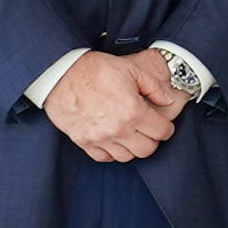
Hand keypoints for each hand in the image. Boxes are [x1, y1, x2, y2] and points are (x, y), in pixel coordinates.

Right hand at [43, 51, 179, 163]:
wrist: (60, 74)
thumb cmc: (95, 69)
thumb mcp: (130, 69)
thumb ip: (154, 86)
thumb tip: (167, 100)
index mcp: (133, 111)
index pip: (162, 132)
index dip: (167, 128)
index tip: (163, 125)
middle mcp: (118, 129)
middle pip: (147, 150)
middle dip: (152, 140)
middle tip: (148, 129)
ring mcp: (100, 138)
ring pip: (127, 157)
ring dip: (132, 147)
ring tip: (130, 133)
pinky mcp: (84, 142)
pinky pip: (104, 158)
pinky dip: (112, 152)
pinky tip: (113, 139)